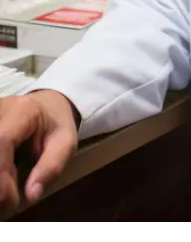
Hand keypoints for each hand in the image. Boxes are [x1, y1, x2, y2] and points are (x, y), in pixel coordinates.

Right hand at [0, 90, 78, 214]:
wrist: (47, 107)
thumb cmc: (56, 126)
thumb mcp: (66, 143)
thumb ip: (52, 166)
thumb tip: (31, 195)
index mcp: (22, 111)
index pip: (3, 141)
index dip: (2, 176)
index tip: (12, 200)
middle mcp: (0, 111)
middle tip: (10, 201)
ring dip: (0, 178)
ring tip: (9, 188)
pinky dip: (0, 173)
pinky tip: (5, 177)